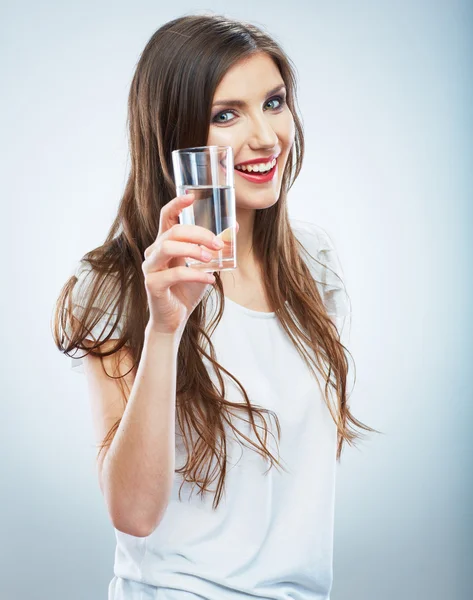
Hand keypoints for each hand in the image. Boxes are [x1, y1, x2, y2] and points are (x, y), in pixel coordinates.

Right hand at [142, 193, 237, 335]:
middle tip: (218, 243)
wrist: (174, 319)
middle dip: (198, 233)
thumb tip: (234, 228)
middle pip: (173, 231)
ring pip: (168, 247)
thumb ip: (214, 248)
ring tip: (210, 259)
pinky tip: (210, 280)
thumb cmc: (186, 290)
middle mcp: (153, 252)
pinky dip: (195, 275)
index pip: (166, 216)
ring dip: (193, 250)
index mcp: (164, 243)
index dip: (177, 204)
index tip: (192, 196)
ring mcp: (150, 268)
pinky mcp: (152, 284)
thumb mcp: (204, 266)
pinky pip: (174, 274)